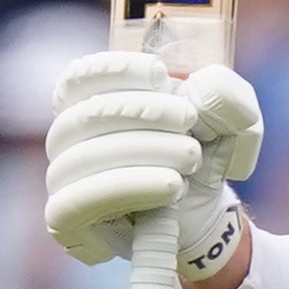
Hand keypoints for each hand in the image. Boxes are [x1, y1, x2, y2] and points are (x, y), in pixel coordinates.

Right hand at [42, 52, 261, 270]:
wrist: (203, 214)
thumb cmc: (201, 154)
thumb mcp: (226, 119)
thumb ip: (223, 93)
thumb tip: (204, 85)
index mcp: (89, 98)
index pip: (80, 75)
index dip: (115, 70)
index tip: (160, 73)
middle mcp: (66, 135)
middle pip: (86, 115)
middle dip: (143, 113)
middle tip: (191, 121)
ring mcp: (61, 177)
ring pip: (85, 157)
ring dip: (144, 152)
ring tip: (191, 158)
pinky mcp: (64, 218)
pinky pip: (80, 200)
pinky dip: (129, 187)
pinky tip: (170, 186)